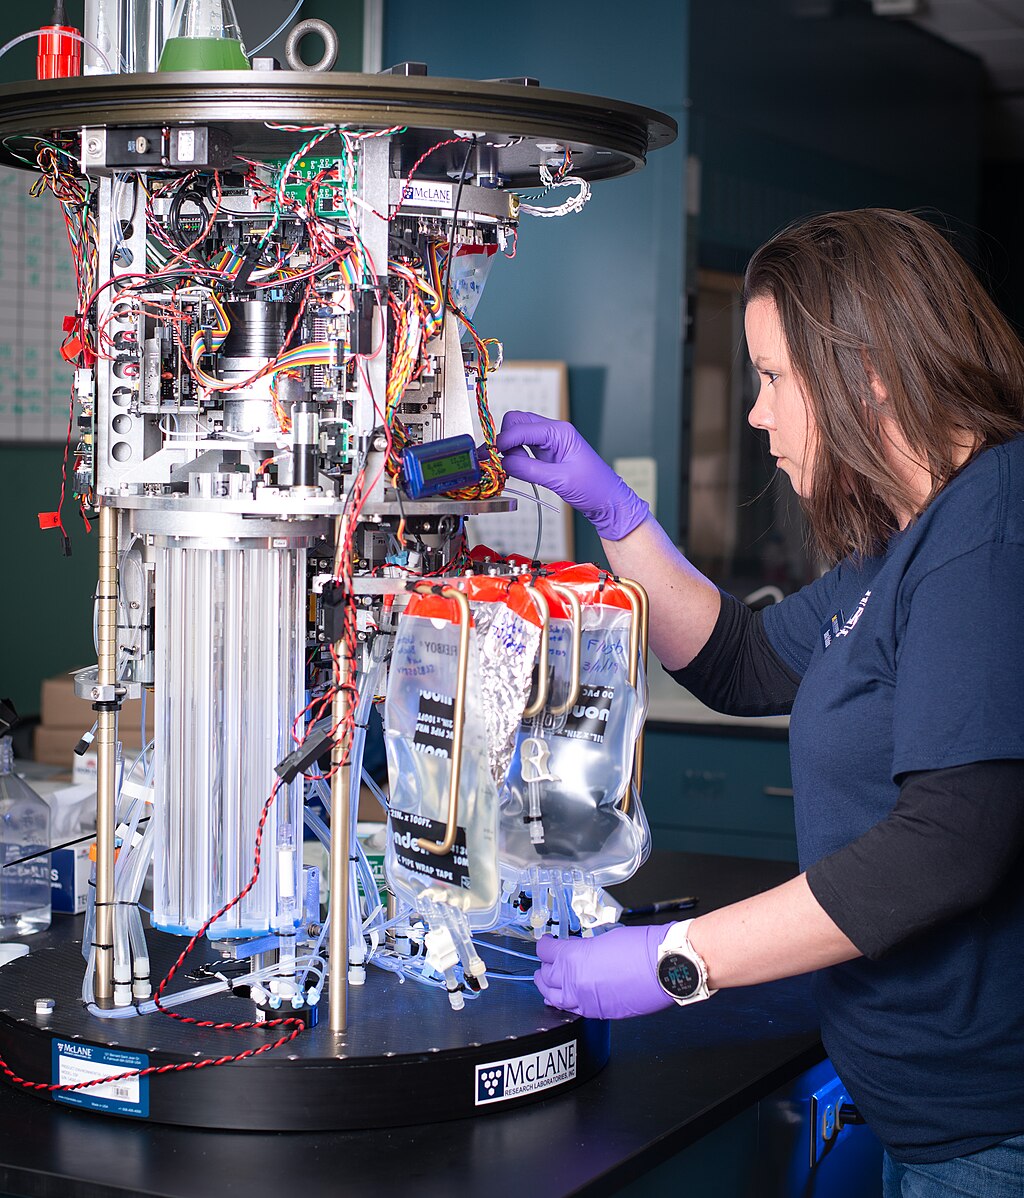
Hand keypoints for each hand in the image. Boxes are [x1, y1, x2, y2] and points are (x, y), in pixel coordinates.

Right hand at [496, 411, 648, 540]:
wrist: (606, 500)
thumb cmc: (593, 488)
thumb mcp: (560, 480)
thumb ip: (529, 470)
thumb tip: (504, 463)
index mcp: (559, 432)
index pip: (521, 426)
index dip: (504, 441)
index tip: (493, 456)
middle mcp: (553, 432)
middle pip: (516, 421)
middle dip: (505, 440)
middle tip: (506, 462)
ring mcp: (548, 441)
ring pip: (517, 433)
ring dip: (509, 449)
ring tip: (514, 469)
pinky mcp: (546, 453)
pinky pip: (522, 447)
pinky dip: (515, 456)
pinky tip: (517, 470)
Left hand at [533, 926, 673, 1017]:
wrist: (664, 967)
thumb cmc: (641, 948)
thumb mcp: (604, 938)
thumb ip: (584, 948)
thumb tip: (578, 951)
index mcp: (572, 958)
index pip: (545, 951)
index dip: (544, 945)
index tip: (546, 943)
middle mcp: (573, 982)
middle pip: (545, 977)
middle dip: (544, 968)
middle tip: (546, 963)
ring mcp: (585, 1001)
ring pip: (554, 999)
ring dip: (549, 989)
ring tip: (547, 984)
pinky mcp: (599, 1013)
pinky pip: (574, 1010)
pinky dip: (567, 1003)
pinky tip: (568, 999)